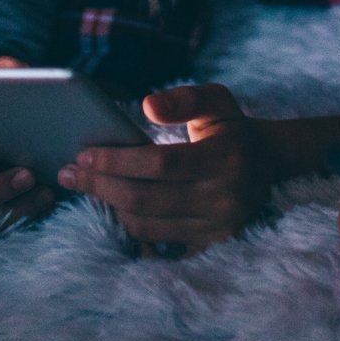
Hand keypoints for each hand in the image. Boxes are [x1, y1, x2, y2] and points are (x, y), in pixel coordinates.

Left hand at [59, 83, 270, 254]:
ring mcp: (217, 225)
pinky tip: (111, 206)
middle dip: (100, 186)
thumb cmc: (231, 127)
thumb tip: (147, 107)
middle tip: (70, 173)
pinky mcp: (209, 242)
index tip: (84, 155)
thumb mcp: (216, 100)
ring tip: (87, 187)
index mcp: (225, 158)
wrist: (269, 163)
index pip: (159, 164)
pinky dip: (127, 223)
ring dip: (109, 206)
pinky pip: (156, 240)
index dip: (117, 161)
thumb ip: (183, 98)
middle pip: (145, 199)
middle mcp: (223, 197)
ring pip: (146, 224)